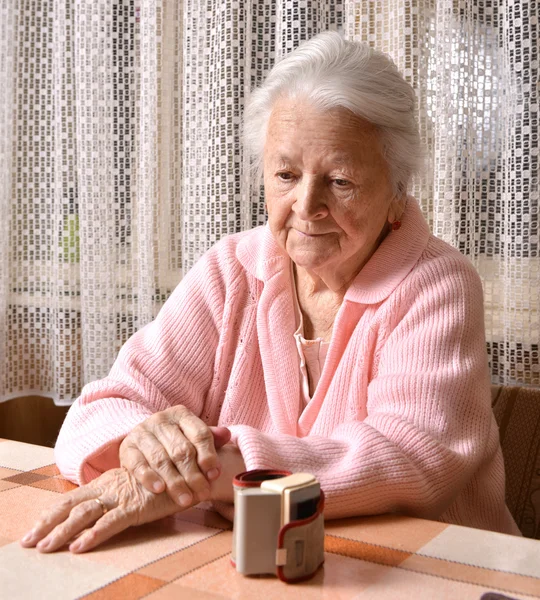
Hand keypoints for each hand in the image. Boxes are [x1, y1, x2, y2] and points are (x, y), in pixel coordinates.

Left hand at [20, 467, 179, 553]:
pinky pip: (111, 522)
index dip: (50, 514)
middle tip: (28, 542)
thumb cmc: (158, 482)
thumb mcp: (130, 488)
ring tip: (46, 547)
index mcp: (104, 483)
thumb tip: (93, 518)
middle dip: (47, 524)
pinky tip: (79, 546)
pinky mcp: (136, 506)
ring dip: (63, 531)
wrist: (185, 471)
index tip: (33, 530)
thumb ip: (113, 499)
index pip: (71, 499)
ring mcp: (121, 496)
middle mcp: (108, 488)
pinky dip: (94, 534)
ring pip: (85, 514)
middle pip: (71, 505)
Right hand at [119, 405, 230, 507]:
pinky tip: (159, 489)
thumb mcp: (193, 437)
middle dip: (193, 474)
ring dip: (175, 482)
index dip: (208, 456)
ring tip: (185, 499)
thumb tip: (226, 435)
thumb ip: (210, 438)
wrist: (143, 442)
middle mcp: (161, 420)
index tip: (214, 475)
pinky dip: (149, 477)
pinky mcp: (127, 447)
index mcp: (181, 414)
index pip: (199, 434)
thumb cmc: (175, 441)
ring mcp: (142, 432)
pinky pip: (138, 463)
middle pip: (181, 449)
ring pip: (161, 459)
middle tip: (202, 494)